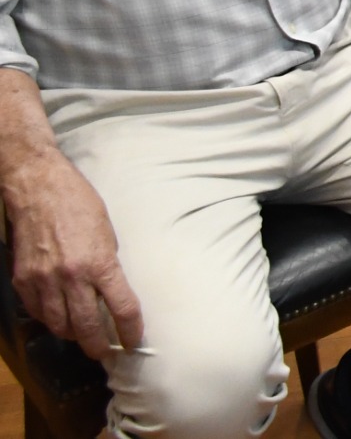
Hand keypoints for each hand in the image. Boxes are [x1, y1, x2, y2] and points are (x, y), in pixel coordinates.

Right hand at [3, 155, 142, 359]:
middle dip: (98, 345)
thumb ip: (108, 265)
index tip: (133, 340)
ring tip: (82, 337)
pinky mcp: (23, 280)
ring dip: (72, 335)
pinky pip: (38, 311)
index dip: (131, 330)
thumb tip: (111, 292)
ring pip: (59, 325)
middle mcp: (72, 277)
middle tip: (104, 352)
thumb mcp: (107, 233)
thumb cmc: (79, 205)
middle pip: (88, 326)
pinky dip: (50, 319)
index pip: (122, 308)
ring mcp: (44, 281)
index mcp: (100, 263)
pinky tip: (58, 318)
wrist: (40, 190)